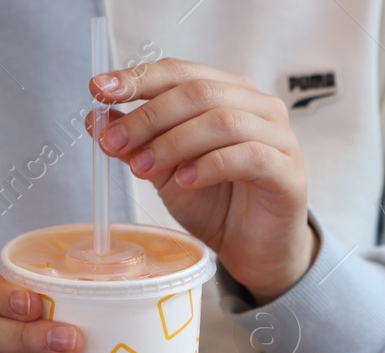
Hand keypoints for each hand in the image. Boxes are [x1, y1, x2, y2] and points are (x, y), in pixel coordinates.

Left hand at [89, 58, 317, 302]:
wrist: (254, 249)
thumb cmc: (216, 203)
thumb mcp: (165, 171)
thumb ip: (137, 143)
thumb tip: (95, 119)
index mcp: (227, 92)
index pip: (179, 72)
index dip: (138, 78)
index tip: (98, 90)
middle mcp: (257, 106)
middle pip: (198, 93)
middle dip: (149, 116)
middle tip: (115, 143)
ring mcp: (279, 137)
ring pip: (222, 121)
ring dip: (174, 143)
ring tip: (144, 169)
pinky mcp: (289, 171)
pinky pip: (248, 156)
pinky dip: (210, 165)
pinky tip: (185, 181)